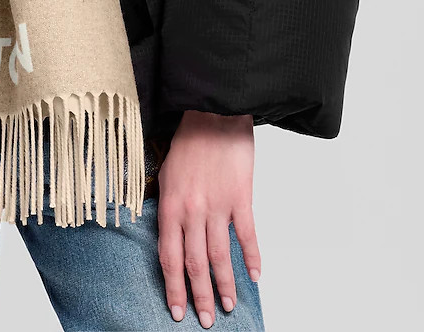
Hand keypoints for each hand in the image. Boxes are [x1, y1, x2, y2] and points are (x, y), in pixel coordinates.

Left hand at [157, 110, 260, 325]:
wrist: (214, 111)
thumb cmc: (189, 139)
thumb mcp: (167, 172)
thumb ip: (169, 205)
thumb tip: (170, 234)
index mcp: (170, 204)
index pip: (169, 256)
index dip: (173, 286)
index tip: (176, 310)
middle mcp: (192, 210)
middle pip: (195, 263)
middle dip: (199, 296)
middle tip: (206, 320)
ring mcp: (218, 205)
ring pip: (220, 256)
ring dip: (225, 285)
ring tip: (229, 306)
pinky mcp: (241, 197)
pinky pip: (247, 235)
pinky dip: (252, 257)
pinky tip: (255, 276)